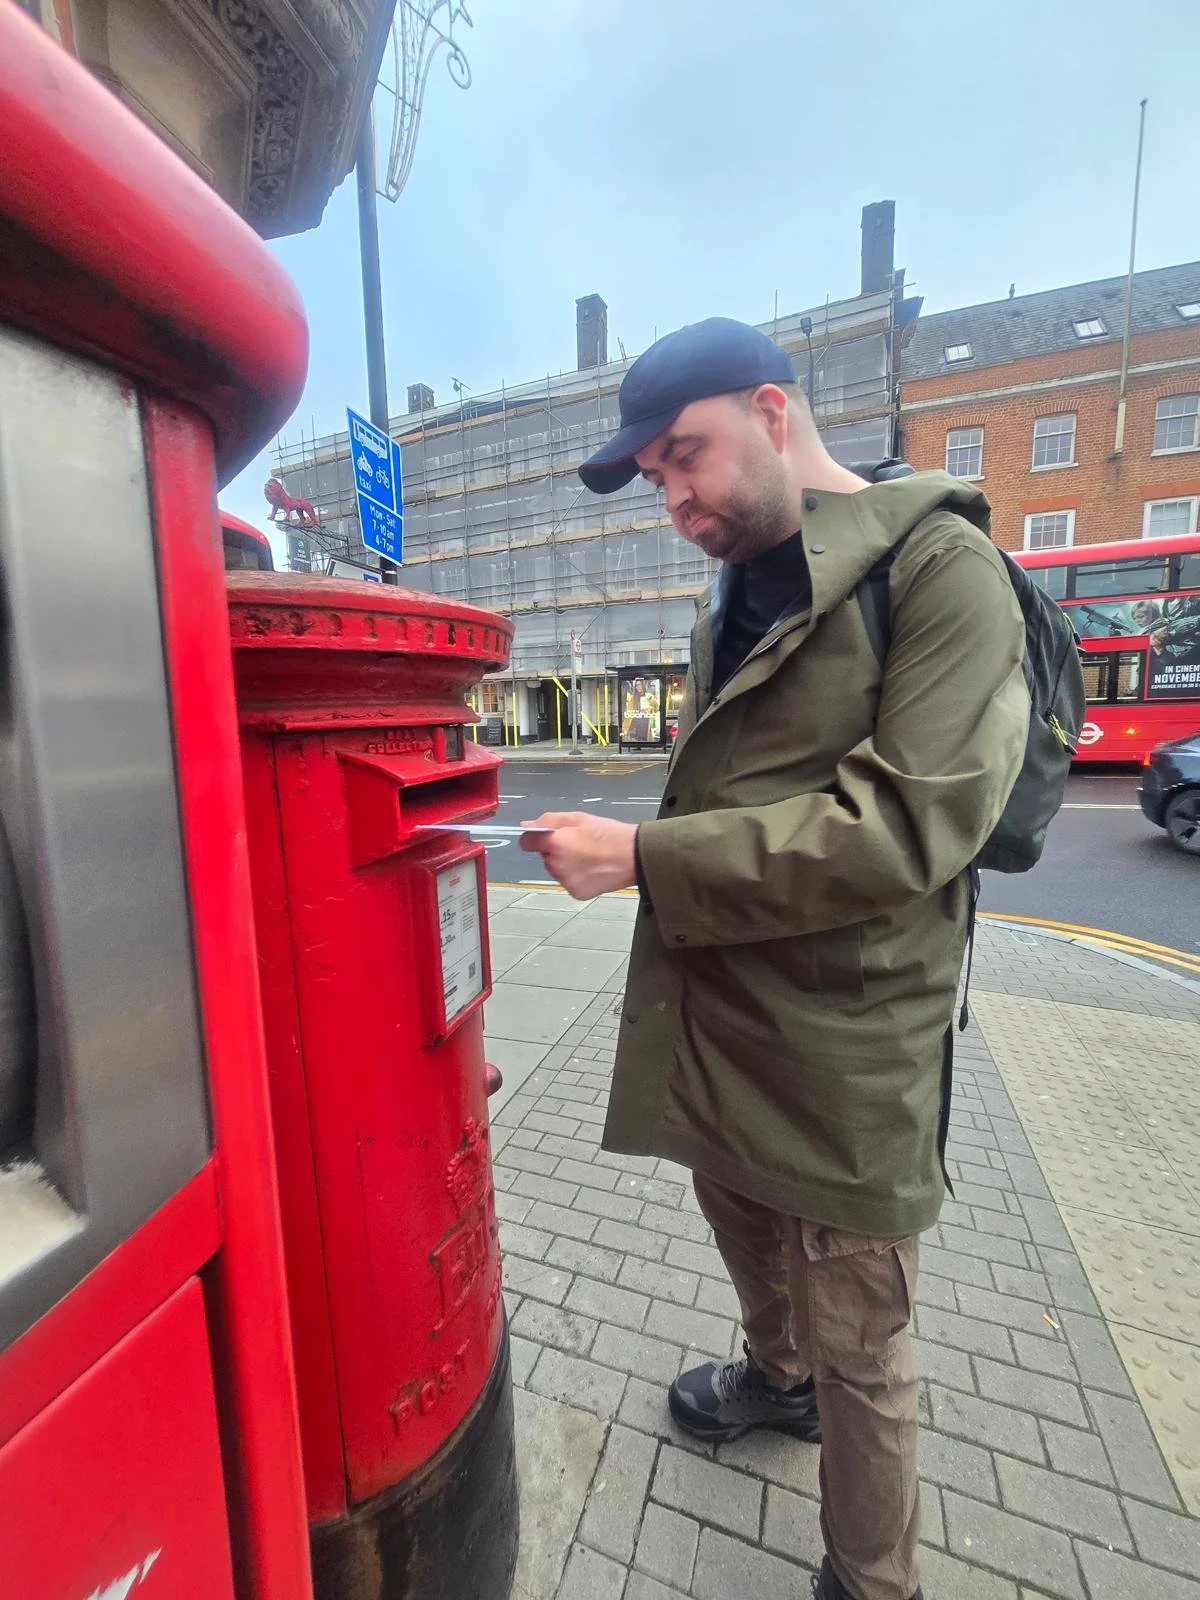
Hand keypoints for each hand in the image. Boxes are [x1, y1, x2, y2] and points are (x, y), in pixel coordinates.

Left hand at [519, 812, 637, 899]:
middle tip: (579, 843)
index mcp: (556, 843)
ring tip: (589, 856)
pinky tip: (592, 868)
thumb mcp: (579, 818)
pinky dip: (576, 876)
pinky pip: (568, 881)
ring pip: (556, 870)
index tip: (544, 836)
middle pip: (545, 856)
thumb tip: (528, 825)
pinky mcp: (575, 892)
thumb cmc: (611, 836)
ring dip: (566, 864)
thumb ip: (549, 820)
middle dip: (556, 850)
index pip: (527, 842)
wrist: (634, 857)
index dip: (535, 838)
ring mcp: (566, 881)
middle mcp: (557, 865)